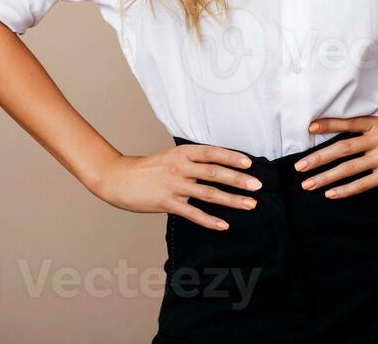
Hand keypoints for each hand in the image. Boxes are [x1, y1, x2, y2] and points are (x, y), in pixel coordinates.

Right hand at [90, 144, 263, 230]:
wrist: (119, 178)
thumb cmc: (148, 169)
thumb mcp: (171, 157)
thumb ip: (192, 161)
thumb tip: (219, 167)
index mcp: (182, 153)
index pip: (212, 152)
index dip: (231, 157)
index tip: (249, 163)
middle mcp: (180, 167)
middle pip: (214, 172)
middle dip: (238, 179)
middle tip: (258, 185)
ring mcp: (173, 186)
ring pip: (208, 193)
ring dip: (231, 200)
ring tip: (250, 204)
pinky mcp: (167, 203)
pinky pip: (193, 213)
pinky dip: (210, 220)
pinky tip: (224, 225)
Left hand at [295, 116, 377, 197]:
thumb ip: (369, 128)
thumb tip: (342, 132)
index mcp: (377, 123)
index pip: (347, 123)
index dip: (328, 124)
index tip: (309, 128)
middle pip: (342, 148)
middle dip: (317, 158)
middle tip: (299, 166)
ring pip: (348, 168)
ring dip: (325, 177)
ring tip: (308, 184)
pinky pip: (362, 183)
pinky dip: (345, 190)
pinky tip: (331, 194)